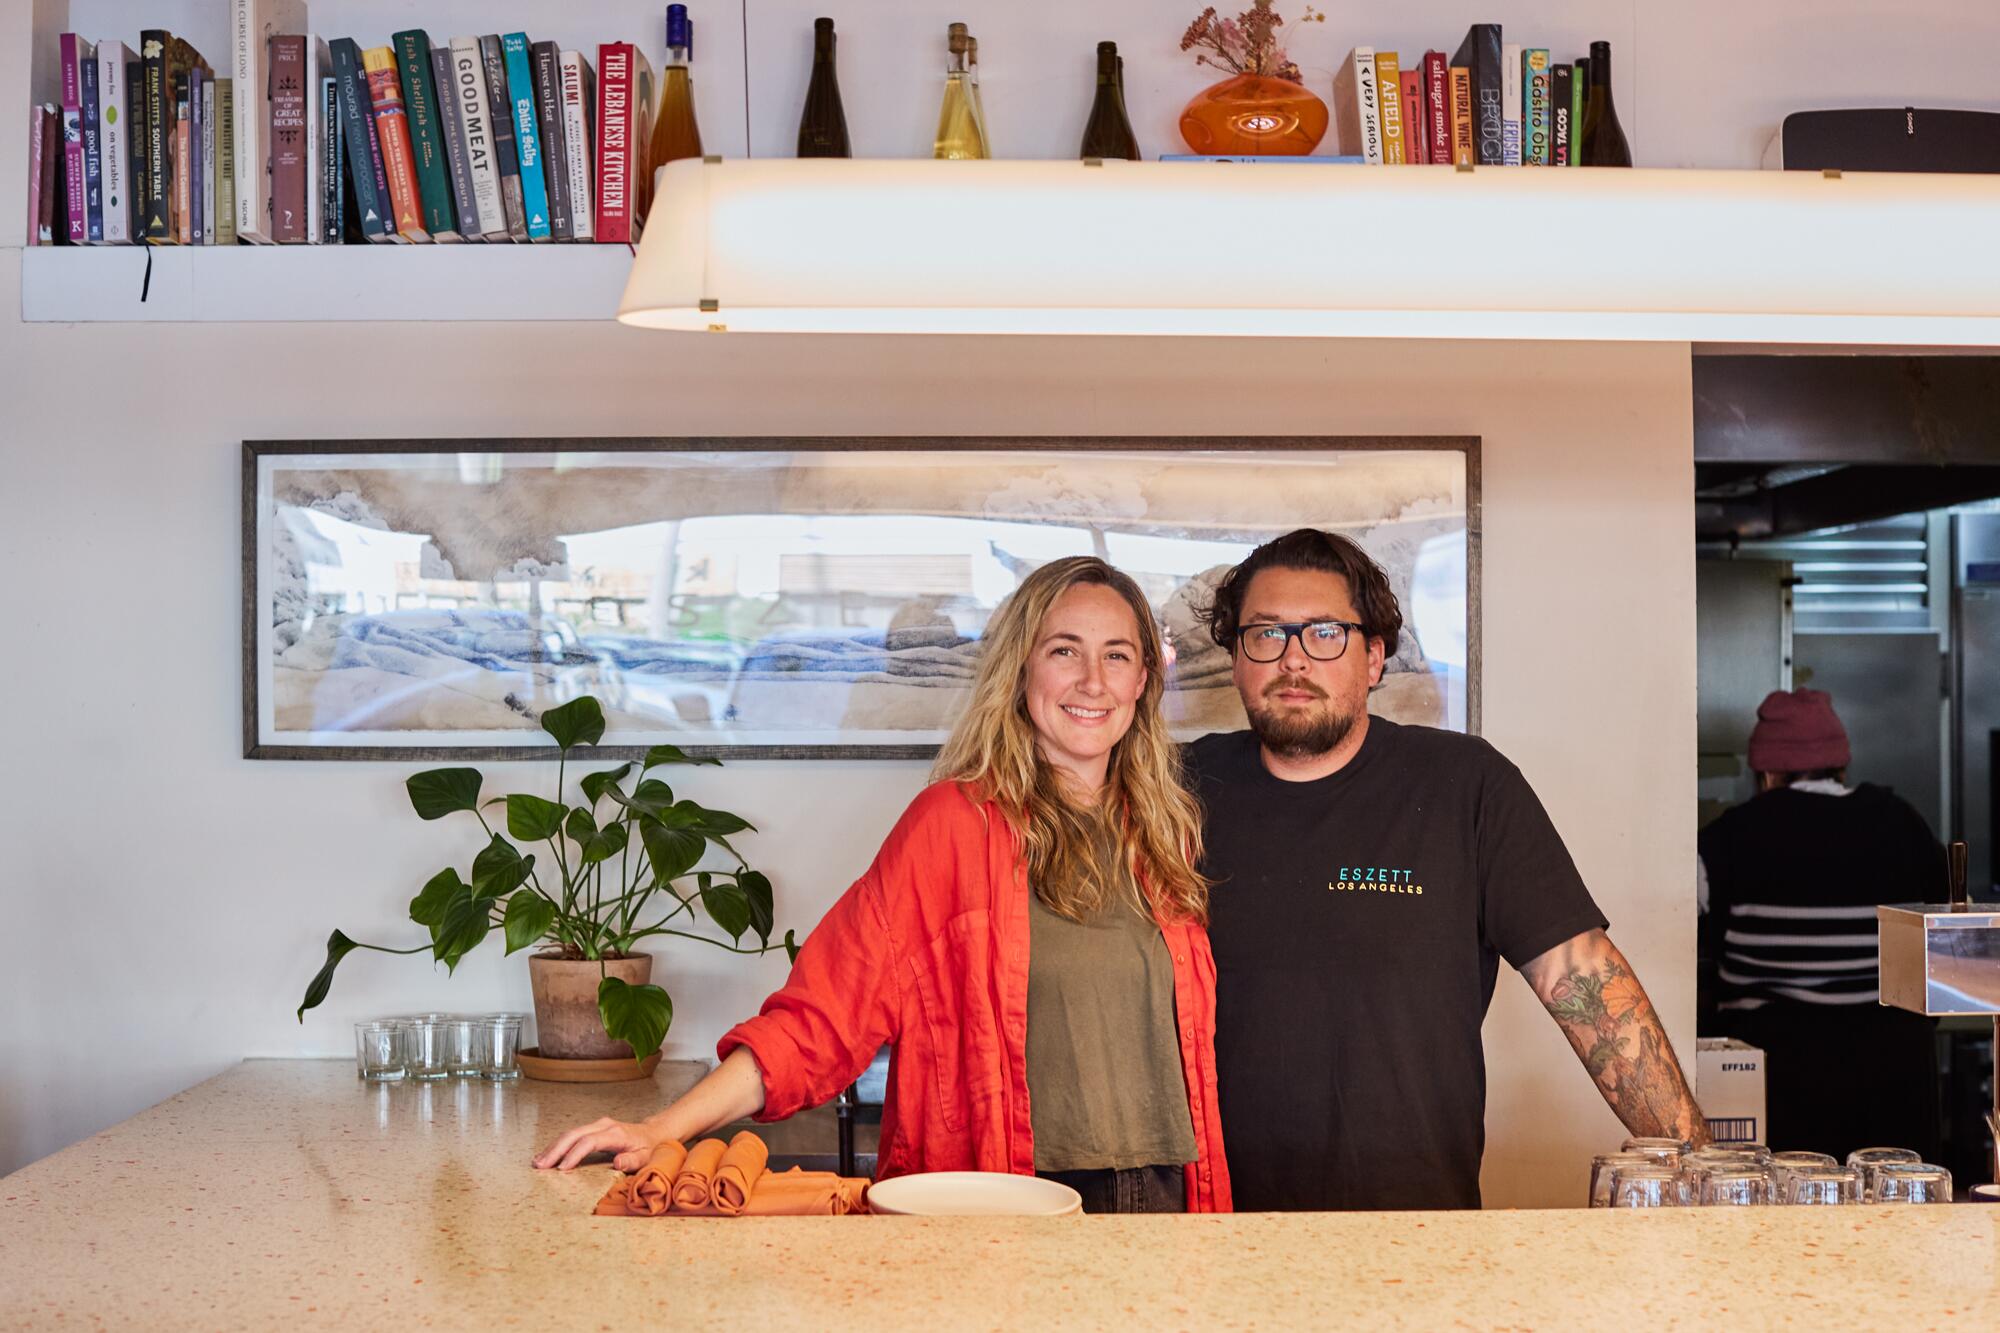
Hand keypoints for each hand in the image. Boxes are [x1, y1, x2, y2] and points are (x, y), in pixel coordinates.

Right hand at [533, 1116, 662, 1171]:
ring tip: (538, 1162)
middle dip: (556, 1150)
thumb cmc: (648, 1148)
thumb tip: (617, 1162)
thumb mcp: (645, 1157)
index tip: (561, 1169)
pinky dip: (558, 1145)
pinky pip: (573, 1135)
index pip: (589, 1142)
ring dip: (553, 1147)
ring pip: (570, 1133)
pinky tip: (547, 1155)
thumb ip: (632, 1161)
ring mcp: (597, 1125)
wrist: (653, 1134)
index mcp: (616, 1133)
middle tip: (540, 1165)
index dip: (574, 1154)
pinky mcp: (593, 1128)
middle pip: (574, 1134)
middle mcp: (604, 1126)